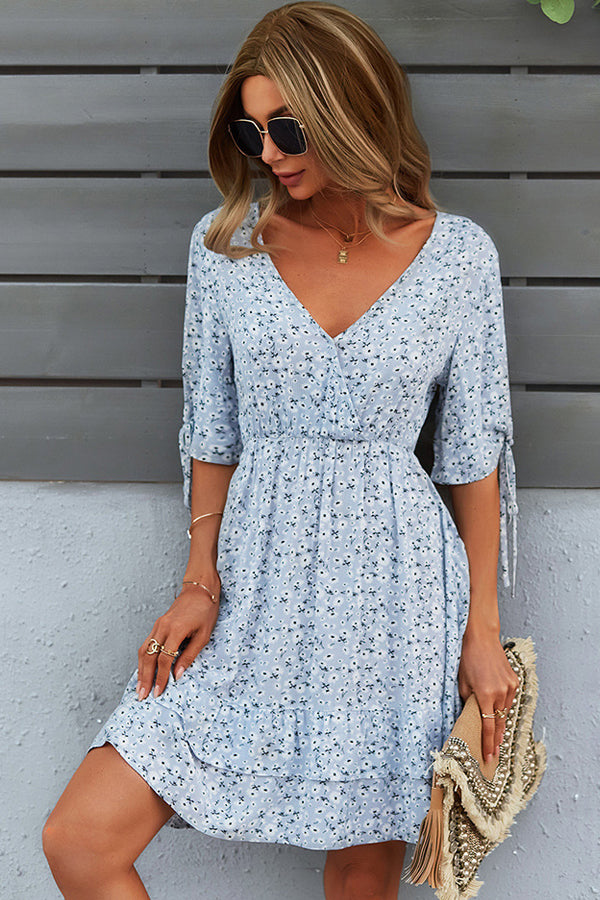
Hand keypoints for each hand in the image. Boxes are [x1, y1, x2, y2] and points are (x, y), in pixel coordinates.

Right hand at [136, 572, 220, 700]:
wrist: (200, 589)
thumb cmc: (206, 611)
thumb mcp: (204, 635)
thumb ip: (190, 655)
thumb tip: (177, 674)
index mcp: (176, 630)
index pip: (164, 659)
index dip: (161, 677)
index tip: (158, 692)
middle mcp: (162, 627)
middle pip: (148, 656)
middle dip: (144, 678)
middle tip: (142, 695)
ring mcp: (158, 625)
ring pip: (143, 650)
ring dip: (140, 670)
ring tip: (139, 687)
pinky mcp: (157, 625)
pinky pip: (146, 643)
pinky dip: (143, 659)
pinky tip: (143, 670)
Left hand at [457, 619, 519, 762]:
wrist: (482, 639)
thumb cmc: (468, 660)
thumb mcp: (462, 683)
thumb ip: (468, 702)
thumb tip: (471, 717)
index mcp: (486, 695)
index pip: (488, 726)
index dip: (488, 742)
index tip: (489, 756)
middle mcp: (501, 692)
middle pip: (500, 723)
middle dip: (496, 740)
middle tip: (494, 755)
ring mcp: (510, 686)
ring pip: (505, 711)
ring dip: (500, 723)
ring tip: (495, 738)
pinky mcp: (515, 681)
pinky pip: (509, 700)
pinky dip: (503, 706)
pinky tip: (498, 711)